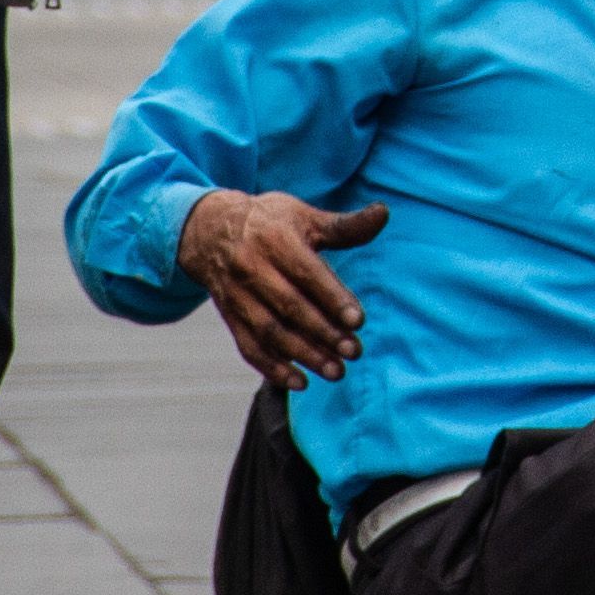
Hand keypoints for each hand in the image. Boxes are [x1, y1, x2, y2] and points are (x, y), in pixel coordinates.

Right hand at [180, 189, 389, 387]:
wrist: (210, 231)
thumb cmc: (269, 222)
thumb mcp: (304, 216)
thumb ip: (343, 225)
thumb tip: (383, 213)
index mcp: (274, 238)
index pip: (306, 273)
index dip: (332, 297)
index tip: (358, 321)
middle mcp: (251, 267)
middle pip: (289, 306)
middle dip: (323, 332)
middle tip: (354, 352)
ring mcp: (237, 295)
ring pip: (270, 331)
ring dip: (303, 354)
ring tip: (336, 371)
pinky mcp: (229, 316)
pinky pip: (248, 346)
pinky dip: (272, 367)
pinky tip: (300, 382)